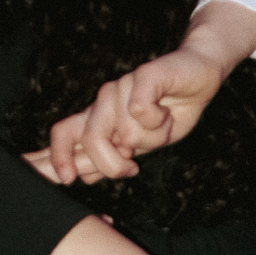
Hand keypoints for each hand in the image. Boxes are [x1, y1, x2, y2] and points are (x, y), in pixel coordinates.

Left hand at [26, 45, 225, 185]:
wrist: (200, 75)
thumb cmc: (168, 113)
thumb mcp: (138, 145)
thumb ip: (110, 158)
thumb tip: (81, 178)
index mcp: (97, 118)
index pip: (62, 133)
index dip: (54, 157)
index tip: (64, 179)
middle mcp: (103, 101)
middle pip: (90, 139)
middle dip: (111, 164)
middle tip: (131, 169)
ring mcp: (121, 87)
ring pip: (125, 132)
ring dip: (152, 138)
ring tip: (162, 125)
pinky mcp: (143, 76)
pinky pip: (141, 112)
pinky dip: (158, 121)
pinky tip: (165, 112)